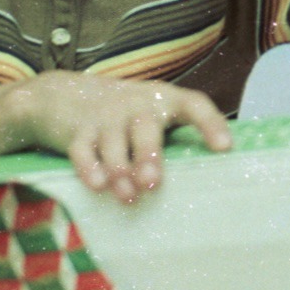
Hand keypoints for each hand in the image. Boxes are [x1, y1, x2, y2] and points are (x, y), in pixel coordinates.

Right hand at [7, 73, 231, 202]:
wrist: (64, 94)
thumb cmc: (127, 114)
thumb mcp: (153, 114)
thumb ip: (175, 138)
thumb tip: (208, 181)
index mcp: (164, 99)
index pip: (194, 104)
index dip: (211, 123)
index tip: (224, 147)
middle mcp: (136, 104)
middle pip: (146, 126)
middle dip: (149, 155)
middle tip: (153, 183)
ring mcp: (105, 115)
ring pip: (113, 141)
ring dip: (120, 170)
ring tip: (128, 196)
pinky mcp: (78, 131)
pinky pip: (83, 149)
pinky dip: (88, 167)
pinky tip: (97, 185)